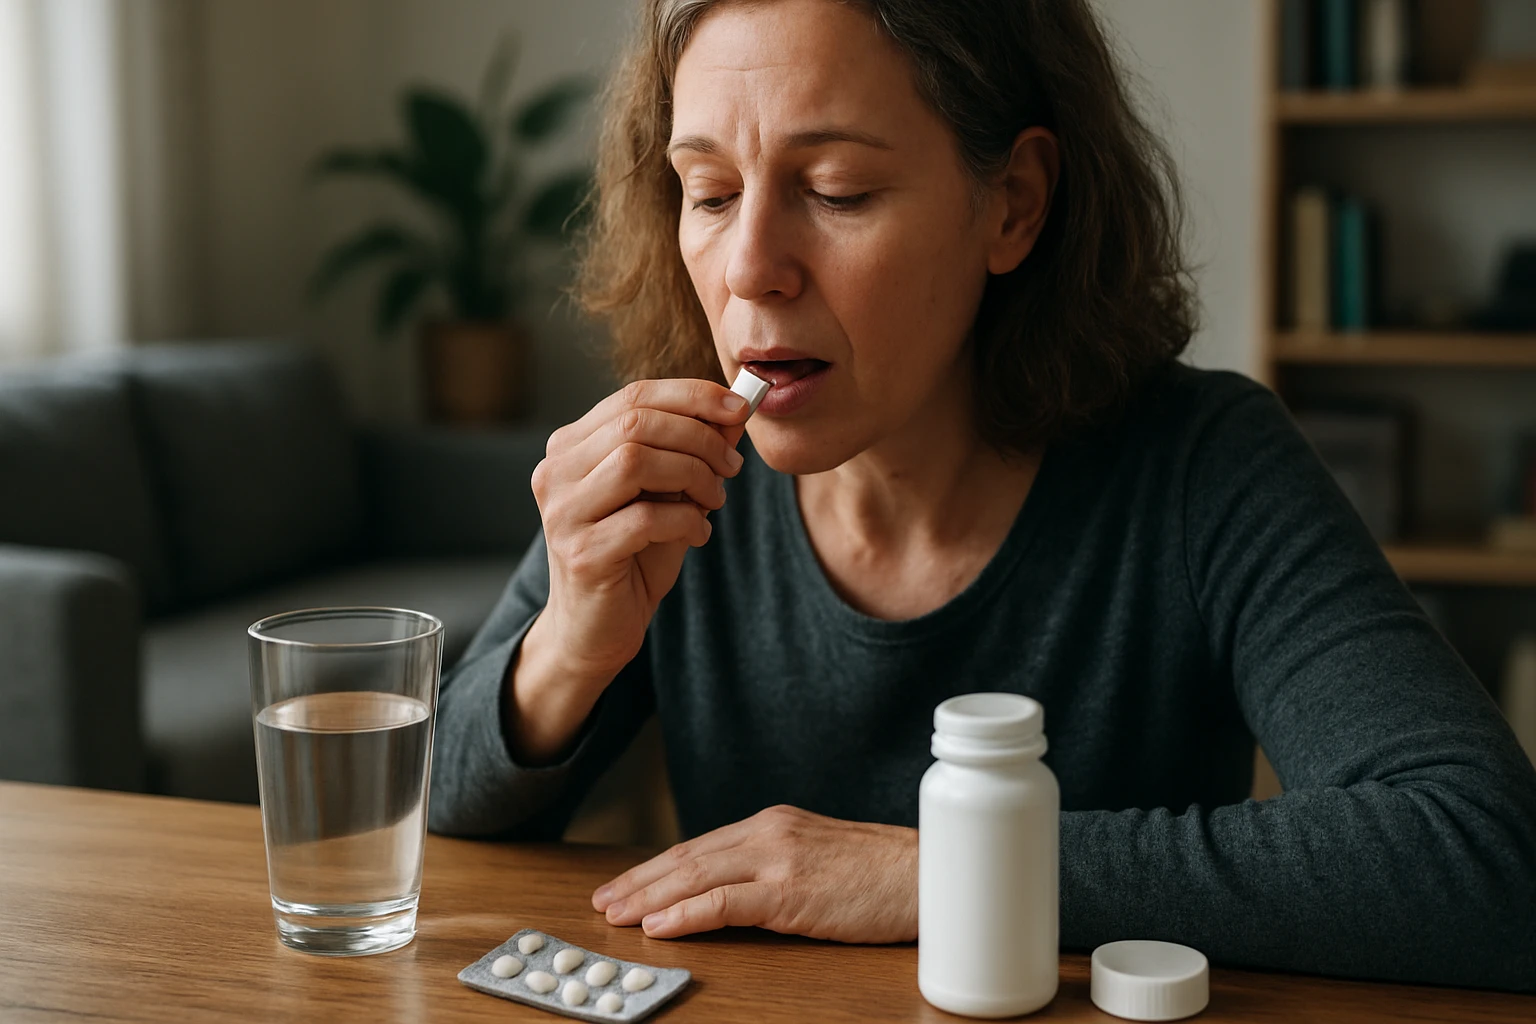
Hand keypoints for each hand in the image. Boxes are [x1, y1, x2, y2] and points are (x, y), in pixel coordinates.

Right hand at [532, 378, 750, 679]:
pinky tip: (697, 534)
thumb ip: (692, 451)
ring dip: (694, 475)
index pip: (632, 396)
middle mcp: (555, 472)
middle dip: (700, 438)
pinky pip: (646, 518)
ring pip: (636, 461)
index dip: (692, 395)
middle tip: (732, 465)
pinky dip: (686, 520)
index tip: (739, 408)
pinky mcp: (580, 553)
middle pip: (636, 423)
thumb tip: (735, 412)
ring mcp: (562, 513)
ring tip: (714, 500)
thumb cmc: (632, 556)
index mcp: (570, 447)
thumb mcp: (666, 493)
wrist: (595, 629)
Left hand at [591, 805, 917, 942]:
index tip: (624, 886)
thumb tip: (736, 893)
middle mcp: (769, 833)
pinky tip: (660, 924)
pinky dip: (686, 912)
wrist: (930, 875)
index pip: (700, 847)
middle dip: (640, 881)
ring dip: (649, 897)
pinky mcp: (791, 891)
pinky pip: (725, 902)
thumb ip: (777, 867)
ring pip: (696, 876)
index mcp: (774, 824)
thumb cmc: (883, 875)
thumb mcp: (819, 860)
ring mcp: (779, 859)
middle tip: (603, 902)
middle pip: (687, 857)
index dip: (656, 868)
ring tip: (616, 915)